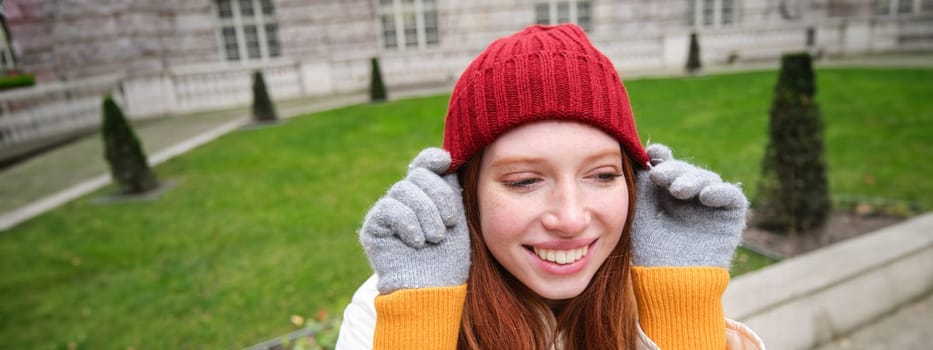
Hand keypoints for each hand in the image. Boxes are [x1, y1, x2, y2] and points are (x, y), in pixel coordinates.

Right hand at [359, 148, 469, 293]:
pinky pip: (390, 209)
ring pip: (405, 190)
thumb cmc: (450, 258)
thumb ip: (451, 189)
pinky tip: (417, 242)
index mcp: (427, 193)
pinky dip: (408, 224)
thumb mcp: (458, 219)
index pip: (425, 163)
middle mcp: (406, 198)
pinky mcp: (374, 225)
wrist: (433, 289)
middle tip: (448, 225)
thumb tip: (448, 158)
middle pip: (419, 175)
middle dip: (439, 197)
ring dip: (426, 215)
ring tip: (435, 239)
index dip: (432, 158)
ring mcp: (388, 210)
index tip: (446, 162)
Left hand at [631, 144, 747, 267]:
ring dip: (692, 179)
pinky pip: (731, 196)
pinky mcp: (731, 215)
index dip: (660, 156)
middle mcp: (689, 194)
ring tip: (678, 189)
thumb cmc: (651, 250)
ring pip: (706, 179)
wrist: (671, 282)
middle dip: (673, 170)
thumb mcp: (642, 212)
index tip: (651, 152)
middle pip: (685, 170)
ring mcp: (710, 204)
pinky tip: (704, 196)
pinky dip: (719, 192)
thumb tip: (641, 153)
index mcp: (666, 191)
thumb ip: (643, 184)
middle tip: (660, 176)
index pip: (666, 165)